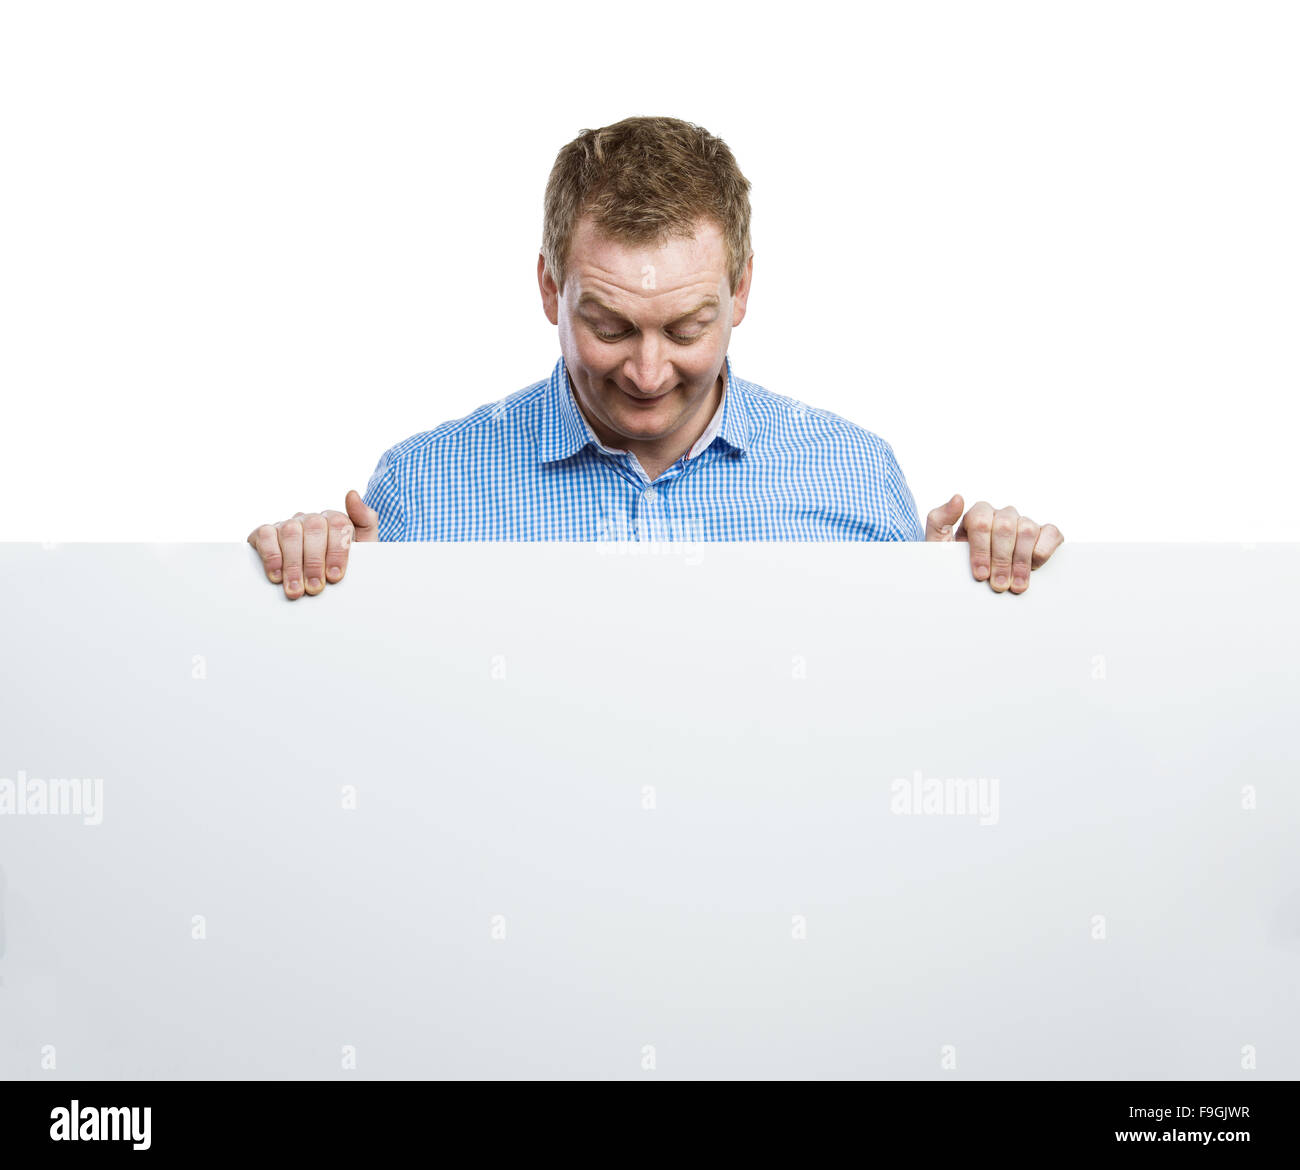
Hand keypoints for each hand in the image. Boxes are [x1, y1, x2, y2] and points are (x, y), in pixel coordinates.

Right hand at [247, 490, 377, 599]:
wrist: (320, 582)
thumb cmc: (340, 567)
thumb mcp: (362, 548)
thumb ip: (365, 521)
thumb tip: (352, 494)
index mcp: (334, 520)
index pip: (338, 524)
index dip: (337, 551)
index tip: (335, 576)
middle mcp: (310, 519)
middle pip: (314, 528)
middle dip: (314, 561)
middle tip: (314, 588)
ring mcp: (287, 524)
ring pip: (290, 532)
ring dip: (293, 564)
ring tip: (296, 589)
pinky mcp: (265, 533)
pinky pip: (265, 536)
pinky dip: (271, 556)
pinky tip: (276, 575)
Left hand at [925, 494, 1062, 593]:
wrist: (975, 579)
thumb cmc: (957, 562)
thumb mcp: (939, 544)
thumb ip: (939, 520)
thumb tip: (958, 498)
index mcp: (978, 514)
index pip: (981, 523)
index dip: (981, 550)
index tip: (980, 574)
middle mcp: (1002, 515)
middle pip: (1005, 528)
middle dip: (1001, 560)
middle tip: (998, 584)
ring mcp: (1024, 522)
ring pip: (1027, 531)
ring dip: (1021, 562)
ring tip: (1015, 585)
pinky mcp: (1045, 533)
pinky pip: (1051, 534)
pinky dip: (1044, 550)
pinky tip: (1035, 568)